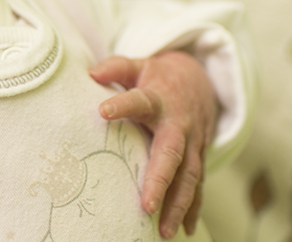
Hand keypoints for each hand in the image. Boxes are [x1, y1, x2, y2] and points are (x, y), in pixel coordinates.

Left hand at [89, 51, 217, 239]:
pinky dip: (194, 208)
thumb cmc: (158, 77)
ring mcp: (193, 144)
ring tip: (162, 230)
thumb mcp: (138, 65)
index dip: (122, 105)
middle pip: (171, 154)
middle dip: (160, 180)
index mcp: (158, 99)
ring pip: (189, 177)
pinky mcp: (199, 157)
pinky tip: (186, 230)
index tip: (102, 111)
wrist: (199, 80)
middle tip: (145, 205)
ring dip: (178, 205)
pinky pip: (199, 185)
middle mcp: (178, 125)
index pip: (140, 101)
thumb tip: (91, 72)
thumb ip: (116, 67)